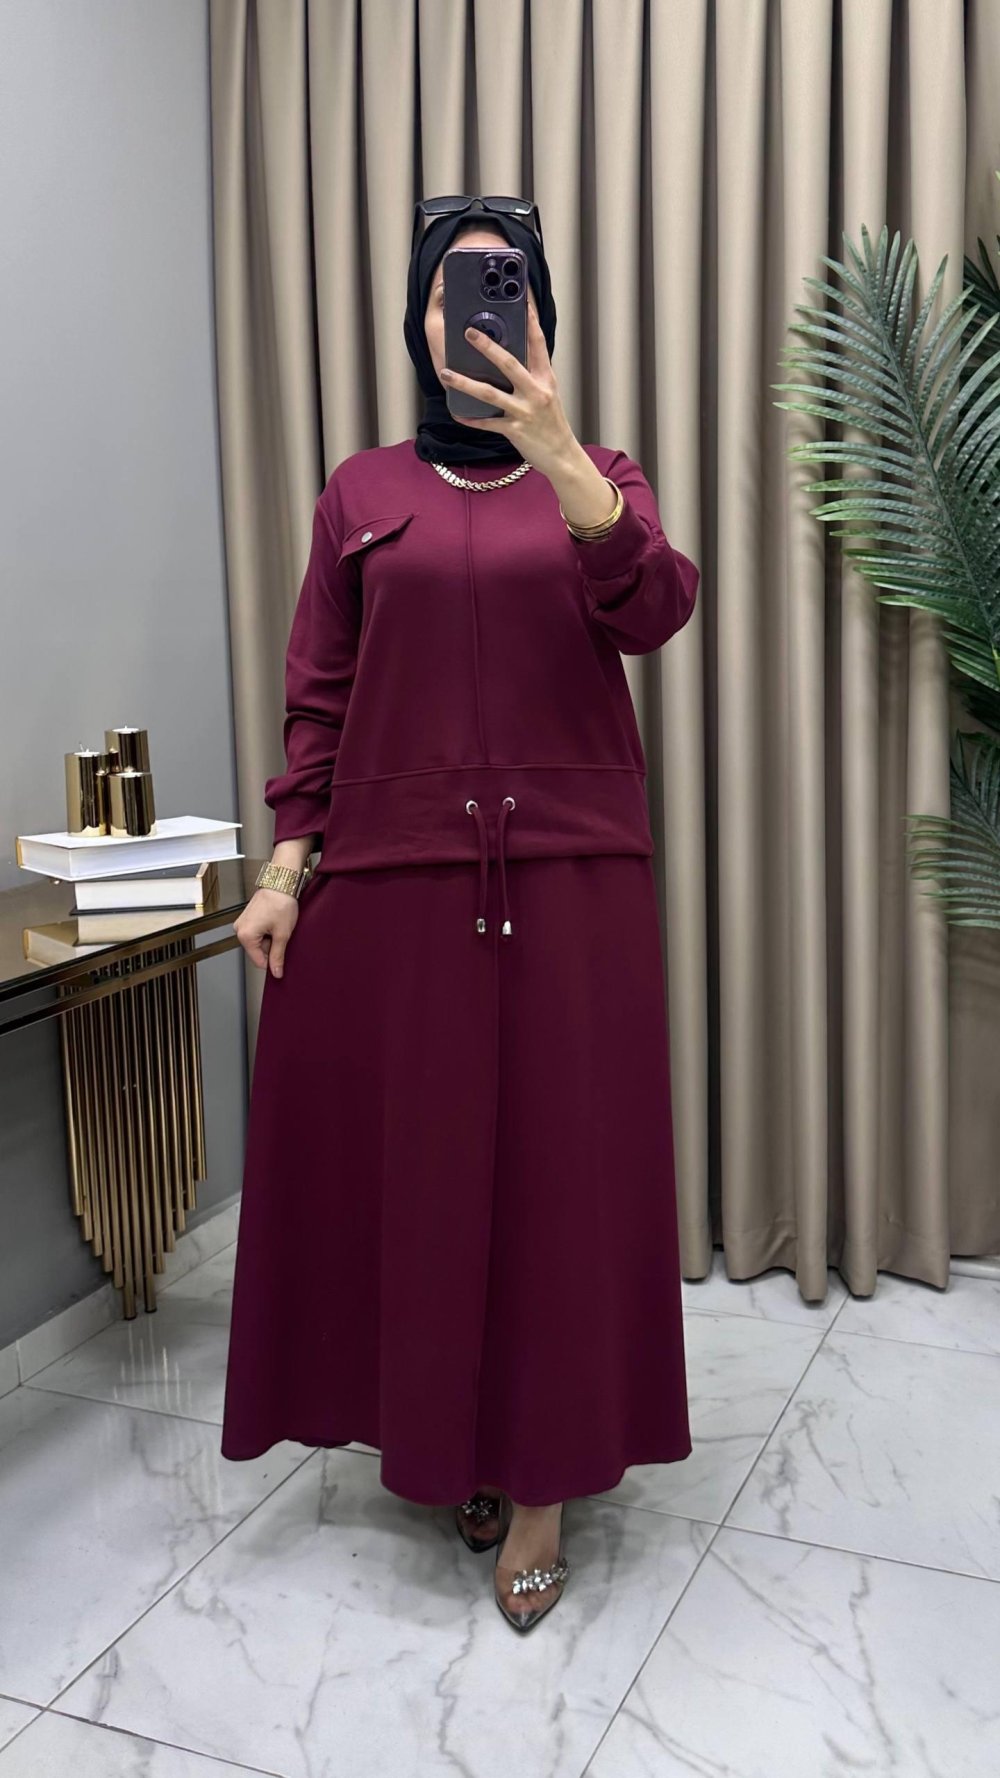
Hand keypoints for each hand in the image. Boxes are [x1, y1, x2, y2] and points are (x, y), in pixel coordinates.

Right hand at [235, 887, 299, 978]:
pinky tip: (275, 921)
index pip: (258, 961)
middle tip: (282, 934)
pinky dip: (268, 930)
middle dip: (272, 947)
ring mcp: (243, 923)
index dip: (273, 962)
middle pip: (258, 951)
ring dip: (271, 938)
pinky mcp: (248, 917)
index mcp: (245, 935)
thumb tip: (276, 972)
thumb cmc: (281, 903)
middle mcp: (240, 929)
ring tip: (279, 925)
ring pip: (259, 942)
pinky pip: (258, 932)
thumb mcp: (282, 934)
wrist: (281, 883)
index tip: (282, 958)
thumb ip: (278, 956)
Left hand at [439, 303, 575, 476]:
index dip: (530, 320)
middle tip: (469, 333)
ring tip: (446, 373)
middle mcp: (536, 392)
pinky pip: (487, 423)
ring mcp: (525, 412)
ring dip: (465, 383)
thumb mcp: (547, 393)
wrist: (562, 455)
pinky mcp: (515, 431)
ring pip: (490, 394)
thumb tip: (506, 357)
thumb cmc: (552, 423)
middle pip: (509, 364)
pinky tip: (456, 412)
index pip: (538, 343)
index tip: (521, 299)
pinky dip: (470, 418)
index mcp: (545, 378)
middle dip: (488, 347)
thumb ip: (531, 374)